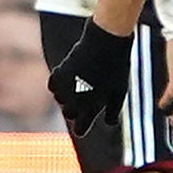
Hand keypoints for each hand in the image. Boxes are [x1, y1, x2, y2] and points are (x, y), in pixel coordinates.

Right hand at [48, 20, 131, 135]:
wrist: (106, 43)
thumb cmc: (116, 69)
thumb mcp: (119, 92)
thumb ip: (113, 111)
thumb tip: (110, 123)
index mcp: (91, 108)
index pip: (80, 129)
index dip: (82, 127)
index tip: (84, 123)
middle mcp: (75, 101)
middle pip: (68, 114)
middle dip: (75, 108)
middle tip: (86, 96)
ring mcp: (66, 88)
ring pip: (60, 99)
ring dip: (67, 94)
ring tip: (81, 81)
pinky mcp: (59, 73)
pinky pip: (53, 86)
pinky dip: (60, 83)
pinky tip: (70, 75)